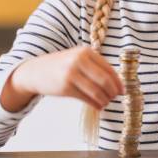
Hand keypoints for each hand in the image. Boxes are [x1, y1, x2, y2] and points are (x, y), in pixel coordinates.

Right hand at [7, 45, 123, 110]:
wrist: (35, 71)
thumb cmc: (61, 66)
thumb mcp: (78, 58)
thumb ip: (95, 66)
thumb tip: (116, 82)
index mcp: (86, 52)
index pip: (108, 69)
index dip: (118, 81)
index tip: (123, 90)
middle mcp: (79, 61)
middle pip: (105, 80)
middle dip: (113, 91)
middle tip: (115, 97)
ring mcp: (71, 74)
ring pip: (97, 91)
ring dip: (105, 100)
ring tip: (106, 103)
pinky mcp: (65, 87)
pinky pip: (86, 98)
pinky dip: (96, 104)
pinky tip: (98, 106)